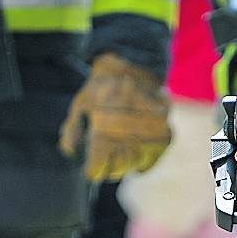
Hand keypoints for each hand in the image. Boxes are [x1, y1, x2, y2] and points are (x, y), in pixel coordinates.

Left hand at [59, 53, 171, 181]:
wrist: (136, 67)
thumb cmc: (102, 89)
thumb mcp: (80, 106)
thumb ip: (72, 133)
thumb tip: (71, 153)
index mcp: (106, 130)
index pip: (97, 170)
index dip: (92, 169)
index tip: (91, 165)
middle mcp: (131, 136)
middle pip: (117, 170)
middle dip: (108, 165)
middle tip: (105, 154)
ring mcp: (151, 138)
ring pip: (134, 165)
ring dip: (125, 160)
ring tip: (120, 144)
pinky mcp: (165, 137)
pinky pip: (150, 160)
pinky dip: (141, 158)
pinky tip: (134, 145)